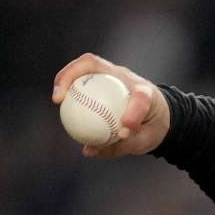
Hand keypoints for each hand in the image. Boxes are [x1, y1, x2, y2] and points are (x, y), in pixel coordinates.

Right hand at [52, 53, 170, 157]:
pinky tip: (60, 102)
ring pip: (85, 65)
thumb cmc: (151, 127)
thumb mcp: (143, 141)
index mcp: (147, 93)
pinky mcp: (103, 76)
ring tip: (57, 99)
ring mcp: (113, 73)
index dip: (132, 113)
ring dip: (66, 77)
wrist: (158, 112)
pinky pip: (82, 77)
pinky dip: (69, 86)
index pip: (141, 98)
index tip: (122, 132)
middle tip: (62, 98)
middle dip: (74, 75)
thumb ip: (119, 146)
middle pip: (97, 64)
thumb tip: (88, 150)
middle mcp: (127, 77)